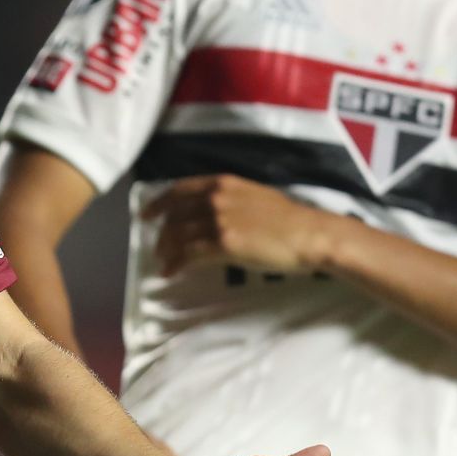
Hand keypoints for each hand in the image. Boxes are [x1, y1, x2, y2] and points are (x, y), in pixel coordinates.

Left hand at [142, 175, 335, 276]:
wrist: (309, 234)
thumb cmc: (290, 219)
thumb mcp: (255, 196)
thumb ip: (230, 199)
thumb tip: (213, 212)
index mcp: (224, 183)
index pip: (180, 190)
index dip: (159, 202)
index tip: (147, 214)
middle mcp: (216, 198)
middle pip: (175, 215)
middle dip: (162, 233)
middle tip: (158, 247)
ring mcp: (218, 220)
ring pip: (178, 235)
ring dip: (166, 251)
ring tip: (163, 262)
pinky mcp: (223, 243)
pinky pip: (188, 254)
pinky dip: (175, 264)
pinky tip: (171, 272)